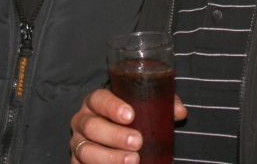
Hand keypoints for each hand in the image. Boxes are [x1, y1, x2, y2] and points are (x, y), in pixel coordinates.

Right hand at [69, 88, 186, 162]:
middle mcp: (82, 121)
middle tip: (137, 141)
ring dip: (110, 157)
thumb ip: (161, 105)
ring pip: (86, 150)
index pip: (99, 99)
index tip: (130, 115)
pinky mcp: (77, 162)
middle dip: (115, 135)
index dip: (112, 106)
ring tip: (133, 160)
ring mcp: (78, 143)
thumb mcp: (142, 108)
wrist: (117, 138)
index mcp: (96, 102)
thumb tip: (179, 112)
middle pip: (92, 126)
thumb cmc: (130, 119)